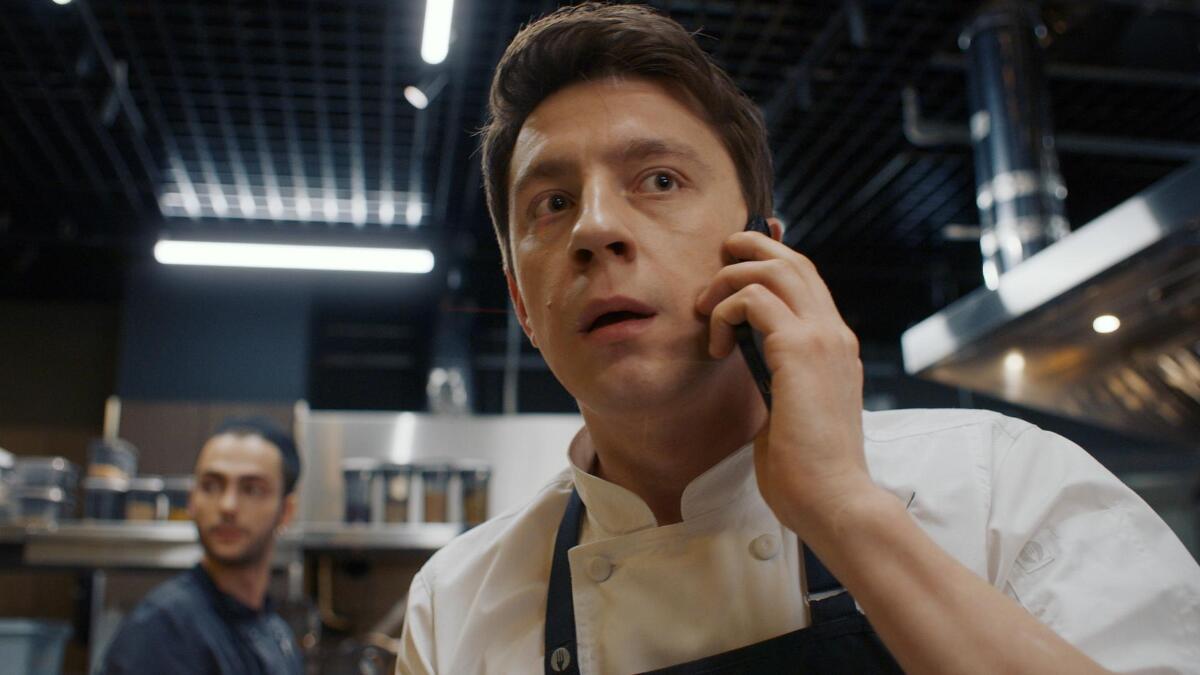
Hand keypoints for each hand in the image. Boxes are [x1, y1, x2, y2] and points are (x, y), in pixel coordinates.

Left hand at [695, 229, 882, 538]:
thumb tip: (749, 361)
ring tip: (704, 309)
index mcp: (835, 348)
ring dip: (729, 280)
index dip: (769, 263)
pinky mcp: (799, 350)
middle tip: (714, 264)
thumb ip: (778, 379)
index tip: (731, 273)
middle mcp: (834, 334)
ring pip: (774, 269)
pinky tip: (716, 346)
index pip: (806, 281)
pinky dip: (725, 310)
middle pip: (793, 260)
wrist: (834, 500)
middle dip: (749, 248)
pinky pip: (753, 299)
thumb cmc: (807, 472)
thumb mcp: (790, 412)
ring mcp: (822, 338)